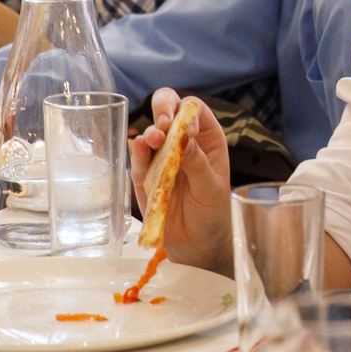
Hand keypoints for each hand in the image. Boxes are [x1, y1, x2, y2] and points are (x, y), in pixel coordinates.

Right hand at [128, 90, 233, 270]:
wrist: (196, 243)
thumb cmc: (211, 211)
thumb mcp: (212, 188)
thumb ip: (199, 163)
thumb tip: (186, 137)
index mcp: (207, 138)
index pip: (196, 110)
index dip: (189, 112)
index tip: (187, 130)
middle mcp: (182, 141)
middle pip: (169, 108)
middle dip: (163, 108)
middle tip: (164, 123)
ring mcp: (162, 156)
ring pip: (152, 131)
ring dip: (152, 132)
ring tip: (156, 140)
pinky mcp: (144, 174)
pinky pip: (139, 157)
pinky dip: (138, 150)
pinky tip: (140, 145)